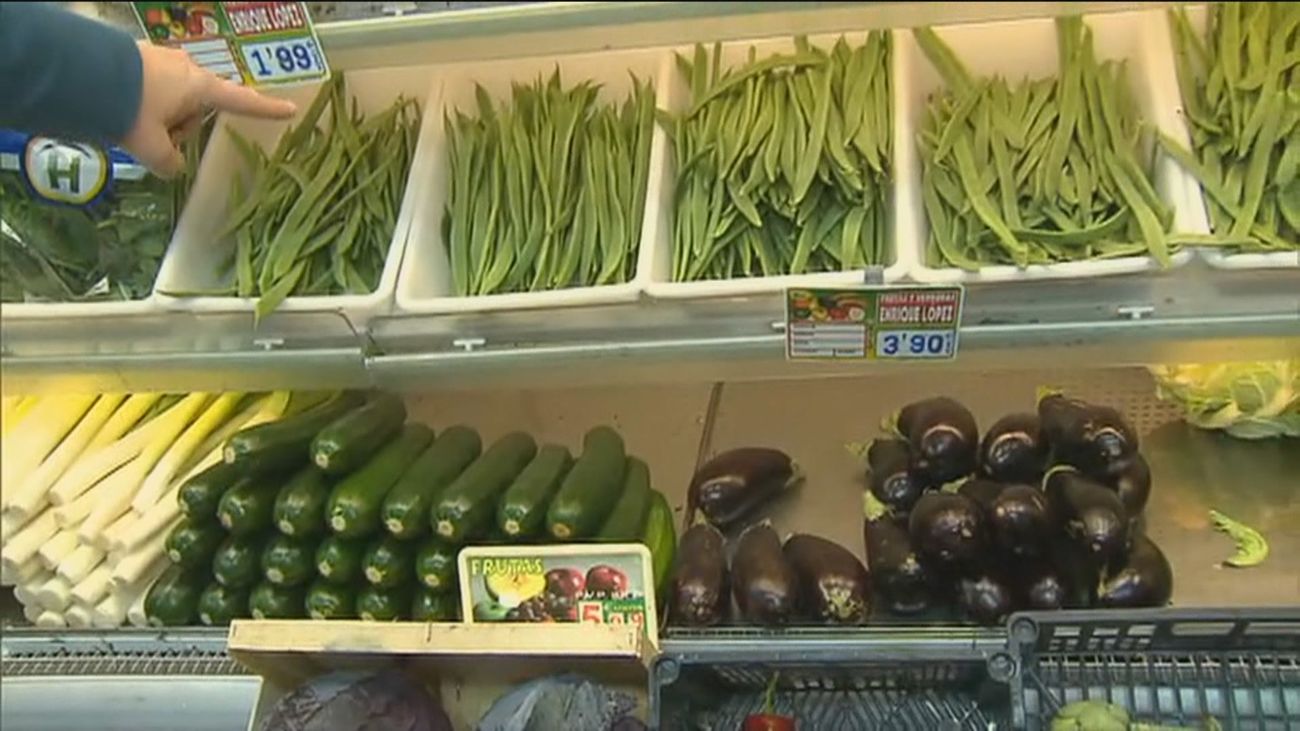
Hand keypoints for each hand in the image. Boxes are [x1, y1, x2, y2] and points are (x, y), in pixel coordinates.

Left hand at [122, 41, 297, 177]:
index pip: (242, 102)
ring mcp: (162, 60)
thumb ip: (168, 161)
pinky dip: (142, 104)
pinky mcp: (138, 58)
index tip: (290, 109)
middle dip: (181, 127)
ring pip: (173, 99)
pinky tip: (122, 111)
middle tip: (157, 141)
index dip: (266, 110)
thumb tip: (174, 168)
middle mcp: (186, 70)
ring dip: (158, 118)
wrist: (81, 72)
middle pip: (198, 107)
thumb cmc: (128, 108)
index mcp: (199, 87)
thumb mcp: (150, 145)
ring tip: (132, 127)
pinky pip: (152, 88)